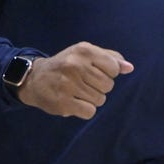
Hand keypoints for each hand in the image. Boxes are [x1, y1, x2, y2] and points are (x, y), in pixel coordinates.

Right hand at [18, 41, 132, 118]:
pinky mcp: (63, 103)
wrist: (34, 78)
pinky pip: (90, 112)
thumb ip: (110, 58)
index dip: (108, 73)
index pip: (114, 68)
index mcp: (84, 50)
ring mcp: (69, 85)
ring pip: (100, 100)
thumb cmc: (66, 65)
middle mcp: (76, 65)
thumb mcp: (85, 54)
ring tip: (77, 91)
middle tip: (83, 83)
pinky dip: (85, 110)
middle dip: (99, 87)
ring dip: (92, 99)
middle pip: (108, 86)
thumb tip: (130, 68)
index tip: (94, 72)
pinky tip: (74, 102)